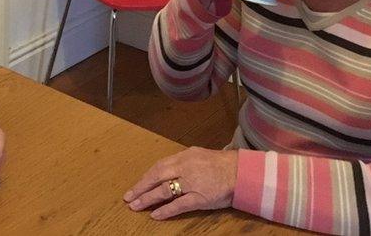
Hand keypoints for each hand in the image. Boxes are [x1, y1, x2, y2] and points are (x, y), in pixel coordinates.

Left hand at [122, 147, 236, 220]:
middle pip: (157, 177)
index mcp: (184, 156)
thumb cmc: (222, 164)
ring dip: (148, 199)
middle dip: (141, 187)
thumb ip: (183, 162)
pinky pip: (179, 205)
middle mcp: (185, 168)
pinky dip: (165, 210)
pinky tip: (155, 215)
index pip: (159, 166)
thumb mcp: (200, 156)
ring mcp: (192, 183)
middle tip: (128, 197)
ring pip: (164, 190)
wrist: (242, 172)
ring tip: (136, 206)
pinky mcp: (200, 197)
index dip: (146, 177)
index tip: (136, 186)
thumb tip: (167, 170)